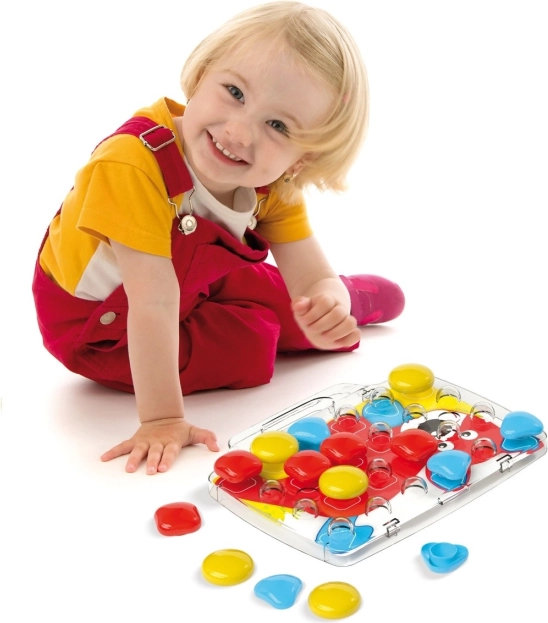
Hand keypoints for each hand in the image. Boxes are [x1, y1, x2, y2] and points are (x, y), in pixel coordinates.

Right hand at [100, 417, 218, 473]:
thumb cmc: (178, 429)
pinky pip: (123, 446)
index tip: (163, 468)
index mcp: (171, 442)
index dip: (167, 459)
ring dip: (134, 459)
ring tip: (129, 469)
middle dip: (152, 461)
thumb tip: (216, 447)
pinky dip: (113, 451)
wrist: (163, 416)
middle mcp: (157, 442)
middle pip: (154, 453)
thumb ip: (207, 437)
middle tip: (150, 471)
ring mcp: (145, 442)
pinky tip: (104, 458)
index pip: (170, 451)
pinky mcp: (136, 441)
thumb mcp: (194, 432)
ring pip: (138, 450)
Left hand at [292, 294, 359, 349]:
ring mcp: (346, 320)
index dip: (313, 313)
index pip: (326, 301)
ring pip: (351, 323)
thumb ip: (299, 305)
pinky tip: (335, 342)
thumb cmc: (308, 314)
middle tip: (311, 330)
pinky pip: (356, 335)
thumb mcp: (301, 310)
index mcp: (327, 300)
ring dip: (336, 333)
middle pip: (339, 312)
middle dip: (322, 324)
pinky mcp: (350, 332)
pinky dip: (347, 340)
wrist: (317, 321)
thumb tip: (299, 306)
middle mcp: (340, 309)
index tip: (304, 322)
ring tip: (324, 337)